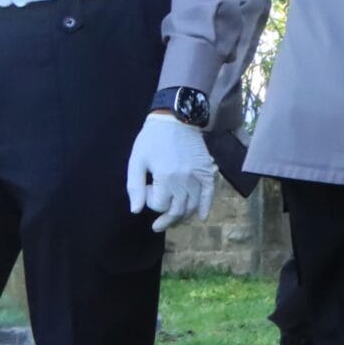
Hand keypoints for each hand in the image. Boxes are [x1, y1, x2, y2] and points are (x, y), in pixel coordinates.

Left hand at [125, 113, 217, 233]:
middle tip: (157, 226)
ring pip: (192, 205)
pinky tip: (200, 217)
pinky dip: (205, 207)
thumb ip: (134, 187)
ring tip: (173, 220)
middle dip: (166, 220)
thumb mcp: (136, 161)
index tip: (145, 189)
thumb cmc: (151, 140)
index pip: (159, 205)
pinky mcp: (207, 171)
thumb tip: (136, 211)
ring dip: (182, 216)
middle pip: (177, 209)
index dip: (149, 202)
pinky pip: (209, 194)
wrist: (177, 118)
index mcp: (165, 176)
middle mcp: (184, 179)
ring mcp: (198, 175)